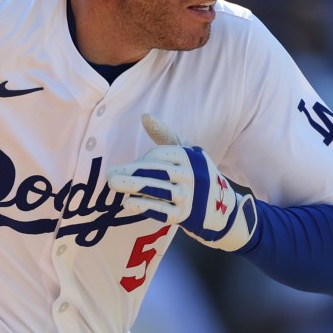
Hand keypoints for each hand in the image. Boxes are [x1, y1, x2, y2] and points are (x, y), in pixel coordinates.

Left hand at [107, 114, 256, 251]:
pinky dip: (145, 206)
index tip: (132, 167)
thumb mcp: (187, 153)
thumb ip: (165, 135)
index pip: (161, 155)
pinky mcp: (186, 216)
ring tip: (113, 184)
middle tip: (109, 174)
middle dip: (132, 172)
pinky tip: (128, 203)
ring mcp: (190, 197)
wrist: (222, 209)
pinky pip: (162, 210)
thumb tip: (144, 116)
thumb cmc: (196, 175)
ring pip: (158, 190)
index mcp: (191, 157)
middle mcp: (192, 176)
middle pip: (157, 171)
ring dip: (134, 187)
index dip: (143, 160)